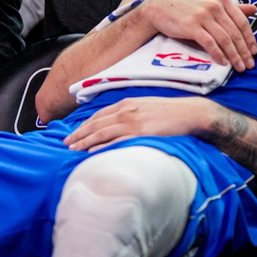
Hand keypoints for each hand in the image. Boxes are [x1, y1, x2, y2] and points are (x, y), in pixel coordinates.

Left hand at [65, 95, 214, 150]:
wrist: (190, 113)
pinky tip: (92, 152)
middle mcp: (127, 110)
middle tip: (66, 143)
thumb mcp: (147, 107)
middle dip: (79, 133)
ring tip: (73, 149)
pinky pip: (117, 141)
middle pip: (96, 123)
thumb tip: (120, 124)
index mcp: (128, 103)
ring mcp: (133, 122)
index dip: (85, 124)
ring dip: (85, 140)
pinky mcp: (141, 133)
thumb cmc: (171, 112)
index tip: (74, 133)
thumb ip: (132, 113)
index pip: (100, 115)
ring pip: (102, 132)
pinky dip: (102, 146)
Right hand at [141, 0, 256, 71]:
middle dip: (244, 51)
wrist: (159, 7)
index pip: (242, 21)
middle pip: (235, 32)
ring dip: (234, 56)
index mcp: (221, 0)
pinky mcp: (192, 26)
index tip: (254, 52)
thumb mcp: (210, 2)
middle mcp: (214, 6)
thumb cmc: (187, 6)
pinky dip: (218, 54)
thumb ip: (233, 7)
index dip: (250, 38)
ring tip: (239, 67)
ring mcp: (203, 16)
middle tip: (249, 65)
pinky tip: (222, 63)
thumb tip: (254, 9)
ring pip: (224, 39)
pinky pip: (209, 43)